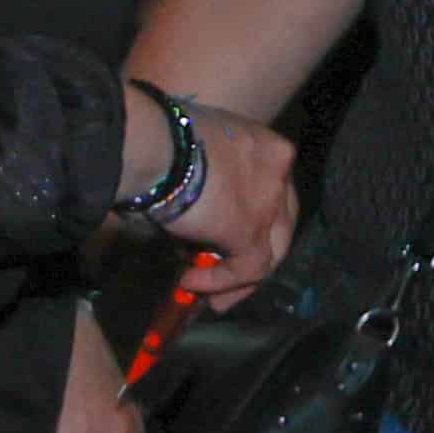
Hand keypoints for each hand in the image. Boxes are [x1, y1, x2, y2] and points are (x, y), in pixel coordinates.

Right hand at [165, 99, 297, 304]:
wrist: (153, 143)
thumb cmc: (159, 135)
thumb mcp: (196, 150)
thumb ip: (205, 175)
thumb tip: (190, 205)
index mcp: (268, 147)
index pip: (273, 189)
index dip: (253, 216)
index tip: (223, 235)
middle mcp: (279, 172)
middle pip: (280, 224)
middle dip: (252, 254)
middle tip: (223, 276)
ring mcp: (269, 204)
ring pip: (270, 252)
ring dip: (238, 278)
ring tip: (209, 297)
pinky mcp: (250, 232)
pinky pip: (245, 268)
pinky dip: (220, 282)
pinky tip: (190, 283)